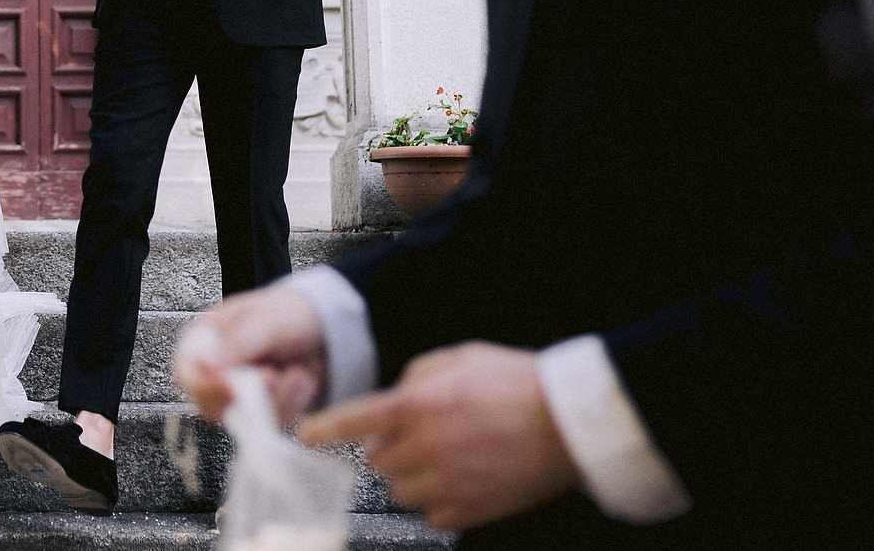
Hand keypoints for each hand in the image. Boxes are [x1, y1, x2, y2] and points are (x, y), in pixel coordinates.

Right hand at [172, 282, 326, 425]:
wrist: (327, 327)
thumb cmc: (290, 312)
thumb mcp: (264, 321)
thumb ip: (236, 342)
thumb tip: (202, 364)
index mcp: (205, 339)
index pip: (186, 372)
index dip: (205, 385)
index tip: (232, 385)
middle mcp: (216, 369)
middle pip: (212, 404)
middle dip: (250, 394)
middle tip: (275, 375)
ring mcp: (238, 393)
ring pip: (244, 419)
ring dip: (277, 401)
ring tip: (297, 373)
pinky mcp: (261, 410)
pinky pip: (269, 424)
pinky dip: (291, 406)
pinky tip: (302, 381)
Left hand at [296, 342, 577, 532]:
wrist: (569, 424)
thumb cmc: (517, 384)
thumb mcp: (458, 359)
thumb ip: (416, 377)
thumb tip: (396, 397)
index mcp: (417, 405)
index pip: (354, 420)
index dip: (323, 430)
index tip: (304, 438)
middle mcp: (425, 446)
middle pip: (376, 460)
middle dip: (388, 447)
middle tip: (419, 434)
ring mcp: (446, 483)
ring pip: (398, 489)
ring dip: (410, 475)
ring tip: (444, 456)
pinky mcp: (468, 511)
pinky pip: (429, 514)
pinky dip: (436, 500)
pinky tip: (461, 478)